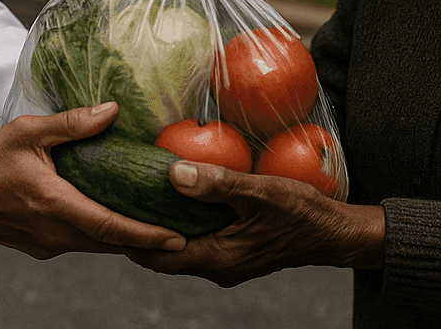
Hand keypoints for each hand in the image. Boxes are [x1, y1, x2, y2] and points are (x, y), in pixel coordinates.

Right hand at [0, 103, 185, 257]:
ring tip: (160, 228)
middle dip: (147, 241)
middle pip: (111, 242)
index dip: (146, 235)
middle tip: (183, 233)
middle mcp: (54, 232)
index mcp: (54, 204)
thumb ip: (72, 124)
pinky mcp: (42, 247)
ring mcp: (48, 243)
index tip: (176, 240)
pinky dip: (103, 235)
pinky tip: (116, 219)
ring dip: (126, 239)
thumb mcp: (28, 132)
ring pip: (97, 245)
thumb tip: (113, 111)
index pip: (110, 226)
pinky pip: (81, 243)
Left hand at [126, 161, 385, 286]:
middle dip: (137, 228)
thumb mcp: (260, 192)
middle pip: (162, 252)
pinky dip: (181, 221)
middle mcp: (216, 266)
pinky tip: (178, 195)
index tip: (105, 206)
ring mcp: (226, 261)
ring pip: (179, 246)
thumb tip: (173, 173)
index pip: (155, 253)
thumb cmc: (302, 212)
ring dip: (160, 224)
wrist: (336, 234)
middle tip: (115, 195)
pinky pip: (198, 239)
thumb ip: (218, 183)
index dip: (127, 233)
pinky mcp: (236, 251)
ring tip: (138, 192)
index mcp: (216, 258)